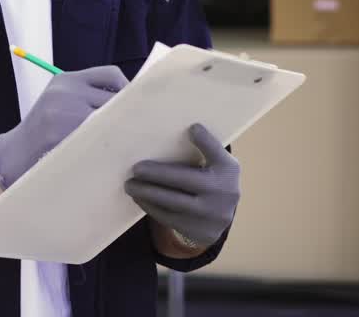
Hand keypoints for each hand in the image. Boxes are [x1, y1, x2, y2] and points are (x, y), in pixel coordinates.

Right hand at [0, 65, 127, 189]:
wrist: (13, 154)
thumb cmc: (43, 128)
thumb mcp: (60, 100)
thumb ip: (87, 94)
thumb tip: (131, 99)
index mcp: (66, 79)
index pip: (110, 74)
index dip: (127, 88)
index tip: (134, 104)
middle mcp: (65, 92)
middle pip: (114, 98)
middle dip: (126, 114)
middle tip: (136, 128)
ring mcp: (63, 115)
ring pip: (109, 121)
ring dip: (119, 132)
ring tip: (124, 142)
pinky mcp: (62, 138)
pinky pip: (97, 141)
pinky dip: (106, 147)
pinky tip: (108, 154)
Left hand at [124, 123, 240, 247]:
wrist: (221, 218)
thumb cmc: (212, 180)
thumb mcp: (217, 163)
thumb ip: (205, 149)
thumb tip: (180, 130)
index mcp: (228, 169)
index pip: (217, 152)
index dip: (206, 140)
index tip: (192, 128)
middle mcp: (223, 192)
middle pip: (186, 180)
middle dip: (158, 174)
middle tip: (136, 169)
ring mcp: (211, 214)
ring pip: (173, 202)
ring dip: (148, 193)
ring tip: (130, 185)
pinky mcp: (198, 230)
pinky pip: (169, 217)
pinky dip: (151, 206)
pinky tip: (139, 198)